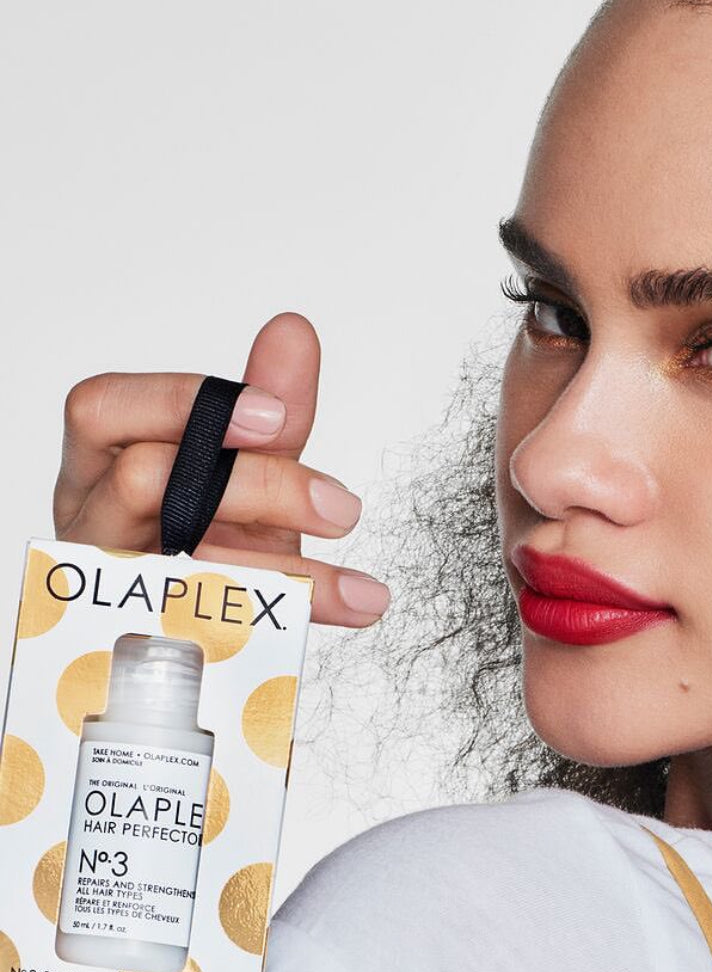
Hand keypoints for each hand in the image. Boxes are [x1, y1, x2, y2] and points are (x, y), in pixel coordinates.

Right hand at [53, 311, 389, 626]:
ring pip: (175, 562)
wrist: (219, 623)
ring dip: (279, 567)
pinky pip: (212, 629)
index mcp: (102, 461)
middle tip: (342, 507)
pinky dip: (291, 617)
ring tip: (358, 584)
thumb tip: (293, 330)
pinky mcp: (147, 641)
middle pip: (144, 478)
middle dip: (257, 485)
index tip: (276, 414)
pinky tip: (355, 605)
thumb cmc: (215, 532)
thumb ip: (271, 406)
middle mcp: (92, 519)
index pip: (103, 408)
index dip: (183, 402)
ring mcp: (113, 586)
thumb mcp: (249, 466)